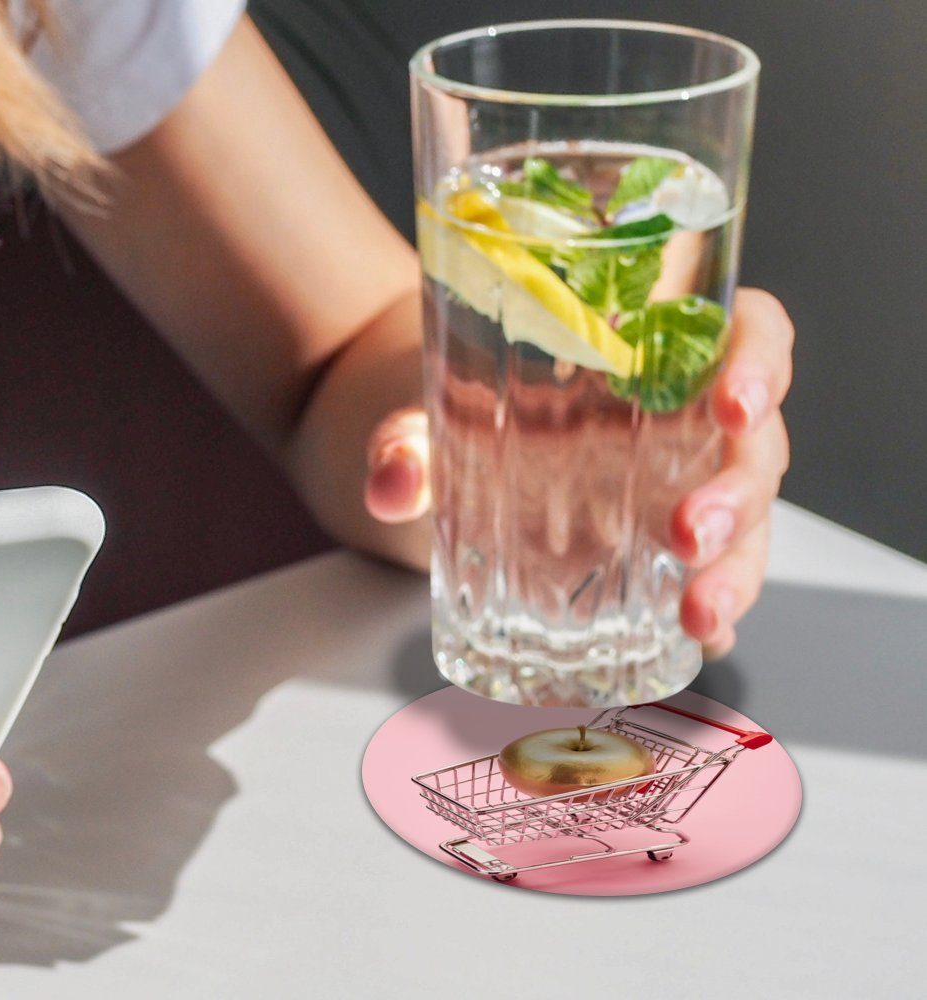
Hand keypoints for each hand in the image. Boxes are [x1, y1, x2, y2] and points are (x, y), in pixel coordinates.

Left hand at [363, 287, 792, 656]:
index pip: (747, 332)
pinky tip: (702, 644)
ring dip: (736, 571)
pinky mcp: (658, 553)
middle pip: (755, 445)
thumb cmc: (455, 401)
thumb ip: (405, 439)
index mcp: (651, 353)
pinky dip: (715, 614)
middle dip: (739, 495)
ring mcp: (678, 490)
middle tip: (691, 534)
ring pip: (747, 523)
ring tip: (700, 617)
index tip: (733, 401)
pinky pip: (708, 579)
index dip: (761, 361)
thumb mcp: (426, 409)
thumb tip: (391, 481)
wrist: (431, 446)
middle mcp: (682, 421)